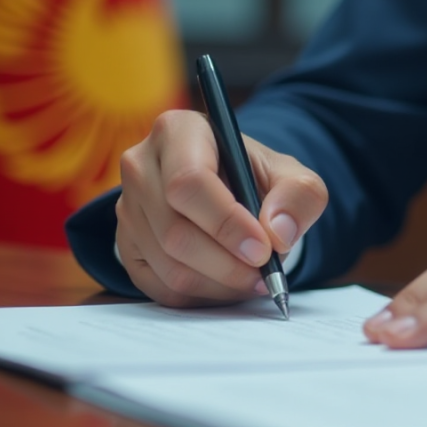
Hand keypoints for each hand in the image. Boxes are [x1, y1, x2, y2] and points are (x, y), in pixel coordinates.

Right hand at [114, 110, 327, 306]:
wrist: (232, 193)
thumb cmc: (257, 179)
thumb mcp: (293, 177)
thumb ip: (300, 196)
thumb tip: (277, 232)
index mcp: (178, 131)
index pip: (189, 183)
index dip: (226, 223)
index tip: (262, 249)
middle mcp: (141, 165)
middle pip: (175, 231)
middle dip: (227, 263)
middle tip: (263, 273)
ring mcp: (127, 208)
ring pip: (168, 264)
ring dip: (218, 283)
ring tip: (252, 278)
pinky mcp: (126, 246)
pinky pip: (159, 287)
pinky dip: (200, 295)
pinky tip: (226, 283)